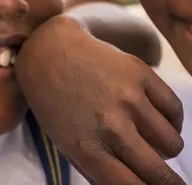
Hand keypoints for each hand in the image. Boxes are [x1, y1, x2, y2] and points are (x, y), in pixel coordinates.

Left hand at [15, 16, 184, 184]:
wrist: (49, 51)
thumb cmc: (54, 103)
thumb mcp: (66, 145)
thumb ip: (99, 172)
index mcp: (88, 149)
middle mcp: (111, 125)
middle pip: (159, 172)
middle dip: (167, 181)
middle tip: (168, 179)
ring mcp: (128, 97)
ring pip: (172, 143)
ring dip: (164, 147)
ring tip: (148, 137)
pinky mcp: (139, 71)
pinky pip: (175, 109)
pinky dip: (171, 120)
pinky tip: (156, 118)